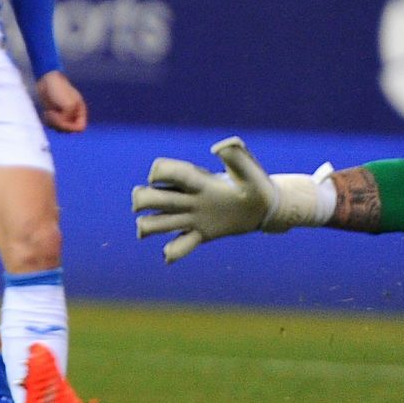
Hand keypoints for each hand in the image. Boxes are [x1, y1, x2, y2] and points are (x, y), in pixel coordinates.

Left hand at [35, 70, 86, 132]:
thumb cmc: (59, 90)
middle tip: (53, 115)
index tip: (63, 121)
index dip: (71, 128)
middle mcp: (73, 113)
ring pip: (60, 129)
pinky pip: (52, 125)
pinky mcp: (54, 113)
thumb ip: (68, 119)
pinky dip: (48, 121)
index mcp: (80, 110)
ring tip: (49, 113)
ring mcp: (63, 114)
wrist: (46, 79)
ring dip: (53, 123)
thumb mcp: (68, 105)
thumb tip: (62, 127)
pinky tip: (46, 113)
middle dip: (60, 125)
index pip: (80, 128)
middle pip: (69, 130)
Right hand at [131, 136, 279, 262]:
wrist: (262, 207)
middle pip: (151, 197)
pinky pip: (179, 247)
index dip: (157, 173)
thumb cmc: (255, 185)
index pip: (167, 171)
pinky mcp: (199, 235)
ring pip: (156, 223)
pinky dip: (171, 253)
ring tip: (148, 229)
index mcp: (197, 181)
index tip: (155, 177)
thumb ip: (236, 156)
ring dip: (146, 227)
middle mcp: (188, 199)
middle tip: (147, 206)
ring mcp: (191, 218)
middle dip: (141, 200)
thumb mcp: (249, 170)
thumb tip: (217, 148)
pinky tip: (170, 255)